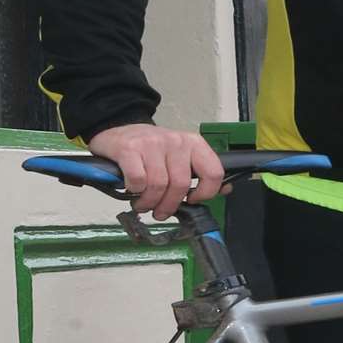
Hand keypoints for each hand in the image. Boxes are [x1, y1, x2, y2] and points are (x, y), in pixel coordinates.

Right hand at [86, 124, 226, 218]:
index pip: (213, 172)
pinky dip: (134, 191)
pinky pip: (138, 180)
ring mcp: (152, 143)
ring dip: (149, 202)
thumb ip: (200, 172)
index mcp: (193, 144)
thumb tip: (224, 190)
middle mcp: (175, 141)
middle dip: (169, 206)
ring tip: (143, 204)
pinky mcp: (130, 149)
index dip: (205, 194)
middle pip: (181, 185)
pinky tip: (132, 189)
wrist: (118, 130)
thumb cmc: (150, 150)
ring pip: (158, 185)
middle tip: (159, 211)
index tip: (192, 200)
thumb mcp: (180, 156)